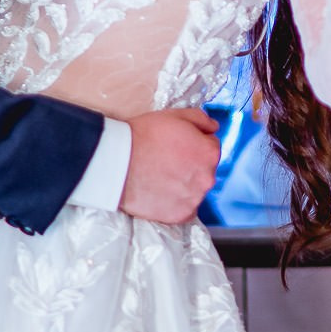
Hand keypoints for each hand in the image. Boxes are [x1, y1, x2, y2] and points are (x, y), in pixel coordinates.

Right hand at [119, 107, 222, 223]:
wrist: (116, 163)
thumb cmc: (143, 136)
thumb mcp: (175, 115)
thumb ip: (201, 120)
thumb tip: (214, 127)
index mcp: (209, 153)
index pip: (211, 147)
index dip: (194, 144)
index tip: (178, 146)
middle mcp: (207, 178)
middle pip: (204, 170)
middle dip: (191, 165)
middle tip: (167, 161)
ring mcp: (194, 198)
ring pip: (195, 190)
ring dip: (184, 184)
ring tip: (160, 177)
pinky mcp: (180, 215)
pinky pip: (184, 209)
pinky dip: (175, 203)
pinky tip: (160, 192)